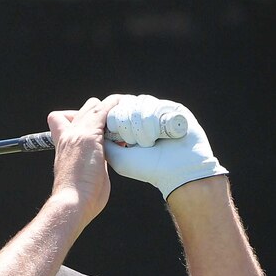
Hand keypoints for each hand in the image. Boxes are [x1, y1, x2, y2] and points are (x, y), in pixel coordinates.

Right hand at [47, 95, 119, 226]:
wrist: (72, 201)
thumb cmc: (79, 197)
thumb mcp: (83, 176)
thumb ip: (91, 164)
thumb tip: (102, 162)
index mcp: (63, 146)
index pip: (60, 120)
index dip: (77, 118)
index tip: (97, 129)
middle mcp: (68, 136)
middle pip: (83, 110)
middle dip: (101, 113)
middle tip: (119, 126)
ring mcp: (78, 134)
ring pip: (94, 106)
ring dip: (111, 108)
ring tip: (128, 115)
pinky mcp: (91, 135)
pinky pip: (105, 110)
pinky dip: (117, 107)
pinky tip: (129, 110)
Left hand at [104, 94, 228, 199]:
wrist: (178, 173)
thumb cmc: (147, 168)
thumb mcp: (117, 157)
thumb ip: (104, 139)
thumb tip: (98, 123)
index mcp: (129, 126)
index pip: (113, 109)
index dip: (114, 120)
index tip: (121, 139)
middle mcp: (144, 117)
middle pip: (125, 104)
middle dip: (127, 125)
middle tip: (137, 144)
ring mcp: (159, 112)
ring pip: (140, 103)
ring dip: (142, 126)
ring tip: (150, 143)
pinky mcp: (175, 109)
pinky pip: (156, 104)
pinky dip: (155, 121)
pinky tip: (161, 136)